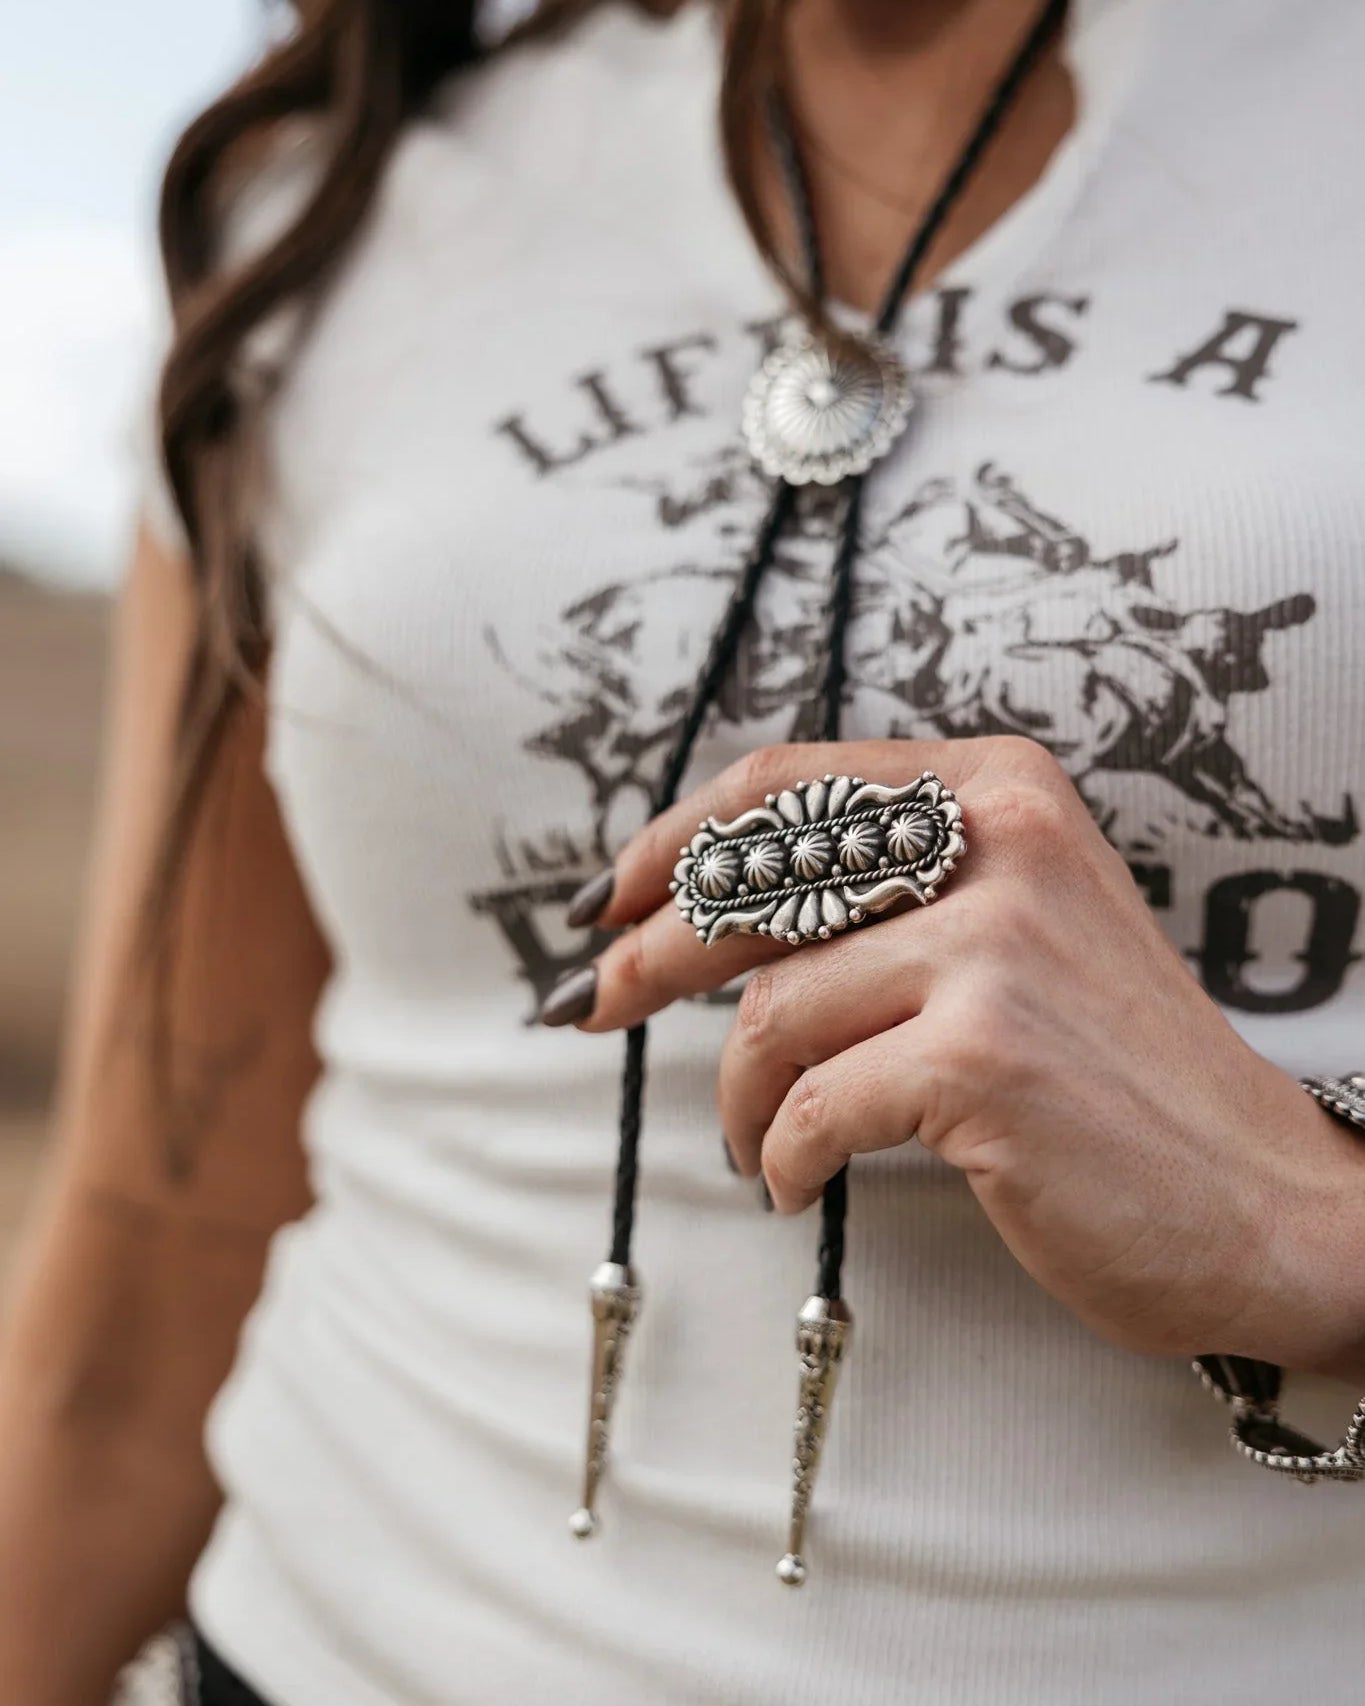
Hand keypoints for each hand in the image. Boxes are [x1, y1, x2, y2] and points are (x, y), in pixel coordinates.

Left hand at [553, 736, 1364, 1379]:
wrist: (1263, 1200)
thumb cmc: (1114, 1075)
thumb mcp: (1016, 931)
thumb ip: (887, 898)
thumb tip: (693, 917)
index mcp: (998, 788)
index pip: (782, 782)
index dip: (670, 839)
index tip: (607, 900)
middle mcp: (997, 840)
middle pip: (749, 880)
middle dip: (649, 951)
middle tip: (590, 1006)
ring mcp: (993, 946)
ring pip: (771, 1011)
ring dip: (738, 1094)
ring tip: (758, 1140)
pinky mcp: (981, 1057)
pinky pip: (810, 1105)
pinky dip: (782, 1153)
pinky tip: (796, 1180)